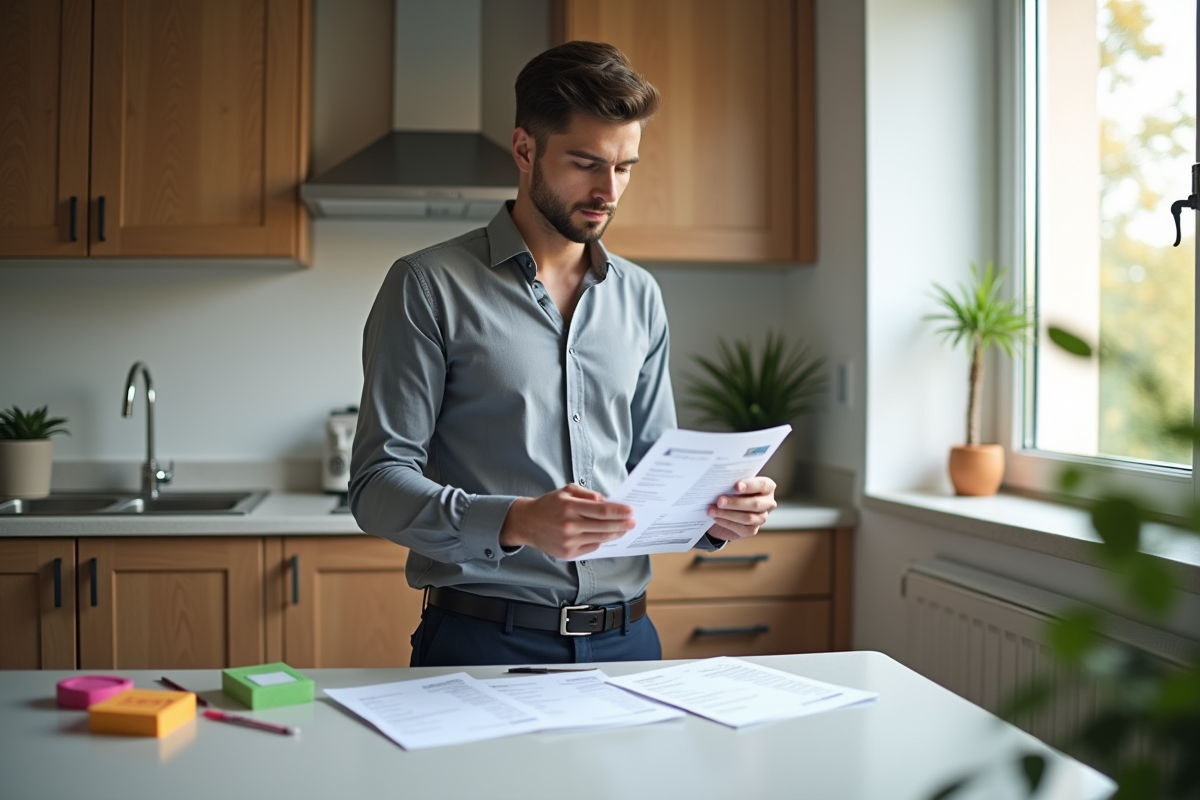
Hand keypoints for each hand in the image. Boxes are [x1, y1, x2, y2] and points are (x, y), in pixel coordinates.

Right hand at [500, 484, 635, 559]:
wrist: (527, 523)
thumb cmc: (548, 505)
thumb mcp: (566, 492)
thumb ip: (586, 494)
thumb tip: (605, 502)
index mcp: (570, 507)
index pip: (602, 510)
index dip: (619, 511)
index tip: (630, 511)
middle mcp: (569, 525)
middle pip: (604, 526)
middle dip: (622, 524)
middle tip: (632, 522)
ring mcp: (569, 541)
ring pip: (600, 539)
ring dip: (614, 534)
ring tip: (623, 530)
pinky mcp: (568, 553)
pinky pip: (591, 548)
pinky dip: (600, 542)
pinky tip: (606, 536)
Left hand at [705, 476, 776, 541]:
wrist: (726, 509)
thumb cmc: (732, 491)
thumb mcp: (733, 484)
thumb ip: (732, 483)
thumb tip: (721, 484)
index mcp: (767, 487)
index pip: (762, 485)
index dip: (750, 485)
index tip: (736, 486)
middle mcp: (768, 503)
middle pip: (755, 504)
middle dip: (735, 503)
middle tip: (719, 501)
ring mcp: (762, 518)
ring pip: (747, 518)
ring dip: (727, 514)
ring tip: (712, 510)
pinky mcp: (752, 530)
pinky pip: (741, 528)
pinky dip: (726, 522)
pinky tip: (716, 518)